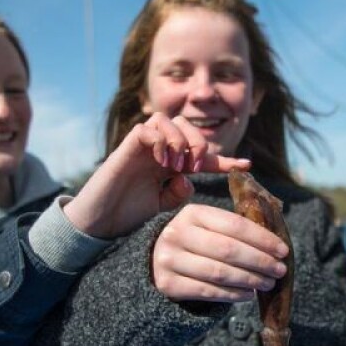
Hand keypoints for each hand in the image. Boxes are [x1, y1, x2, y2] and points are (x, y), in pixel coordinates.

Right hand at [64, 113, 250, 237]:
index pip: (202, 157)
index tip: (247, 166)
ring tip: (176, 165)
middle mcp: (158, 152)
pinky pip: (147, 129)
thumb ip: (178, 194)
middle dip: (198, 143)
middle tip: (193, 167)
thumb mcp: (162, 208)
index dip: (225, 159)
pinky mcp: (125, 147)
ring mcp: (142, 148)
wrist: (98, 225)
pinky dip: (160, 140)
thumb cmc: (127, 216)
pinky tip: (161, 161)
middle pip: (186, 125)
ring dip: (179, 140)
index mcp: (170, 166)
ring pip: (167, 120)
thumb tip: (188, 180)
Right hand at [152, 203, 288, 301]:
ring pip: (219, 273)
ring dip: (250, 280)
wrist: (154, 261)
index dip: (262, 239)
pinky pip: (207, 291)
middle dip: (260, 261)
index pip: (235, 225)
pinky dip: (232, 295)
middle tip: (280, 270)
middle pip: (228, 250)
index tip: (283, 250)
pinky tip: (248, 295)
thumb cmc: (194, 242)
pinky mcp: (168, 284)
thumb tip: (275, 241)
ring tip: (268, 283)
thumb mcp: (207, 226)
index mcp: (193, 213)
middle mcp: (177, 233)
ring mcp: (170, 259)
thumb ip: (234, 227)